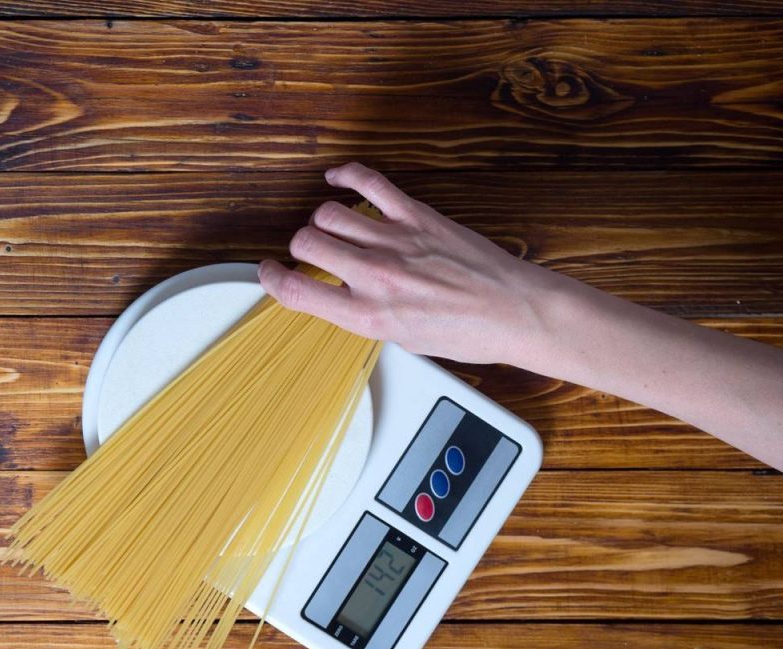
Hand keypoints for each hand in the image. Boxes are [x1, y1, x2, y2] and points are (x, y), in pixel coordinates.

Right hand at [258, 162, 566, 365]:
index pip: (297, 291)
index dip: (273, 279)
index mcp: (369, 315)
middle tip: (310, 252)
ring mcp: (396, 241)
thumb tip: (337, 295)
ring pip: (328, 212)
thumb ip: (363, 314)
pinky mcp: (416, 215)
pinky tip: (336, 179)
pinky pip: (367, 182)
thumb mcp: (402, 340)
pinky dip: (344, 174)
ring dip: (321, 219)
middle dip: (299, 247)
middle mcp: (376, 276)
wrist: (512, 312)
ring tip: (332, 227)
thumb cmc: (466, 332)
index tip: (270, 273)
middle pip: (306, 242)